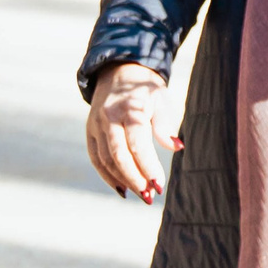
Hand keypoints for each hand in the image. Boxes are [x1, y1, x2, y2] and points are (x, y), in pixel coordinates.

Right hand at [86, 61, 177, 204]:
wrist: (119, 72)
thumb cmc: (146, 90)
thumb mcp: (161, 100)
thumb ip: (165, 125)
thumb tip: (177, 147)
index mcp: (130, 109)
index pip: (137, 144)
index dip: (148, 166)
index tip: (160, 185)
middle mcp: (109, 118)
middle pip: (118, 155)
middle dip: (135, 178)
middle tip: (150, 196)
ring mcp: (96, 126)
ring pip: (105, 160)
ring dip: (122, 180)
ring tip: (142, 194)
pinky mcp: (90, 132)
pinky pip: (96, 158)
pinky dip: (107, 176)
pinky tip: (122, 188)